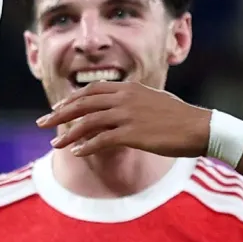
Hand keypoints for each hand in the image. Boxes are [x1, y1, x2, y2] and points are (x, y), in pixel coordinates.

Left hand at [37, 82, 210, 158]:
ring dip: (68, 134)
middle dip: (60, 114)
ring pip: (88, 122)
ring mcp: (128, 115)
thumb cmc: (181, 117)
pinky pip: (102, 140)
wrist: (200, 127)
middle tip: (42, 123)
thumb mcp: (155, 100)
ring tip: (56, 145)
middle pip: (83, 104)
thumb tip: (122, 106)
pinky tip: (77, 153)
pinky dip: (87, 147)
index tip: (58, 108)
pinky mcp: (133, 133)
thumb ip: (135, 101)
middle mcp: (125, 98)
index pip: (92, 90)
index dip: (72, 100)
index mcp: (129, 88)